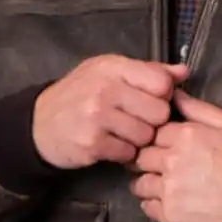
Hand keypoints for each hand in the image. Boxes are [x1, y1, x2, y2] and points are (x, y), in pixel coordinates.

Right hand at [32, 54, 188, 168]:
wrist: (38, 124)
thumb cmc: (79, 95)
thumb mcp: (108, 72)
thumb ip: (148, 71)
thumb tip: (183, 71)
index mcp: (112, 67)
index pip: (161, 82)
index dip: (162, 94)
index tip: (150, 99)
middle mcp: (104, 89)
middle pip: (159, 112)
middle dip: (152, 120)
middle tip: (135, 119)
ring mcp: (97, 117)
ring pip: (146, 136)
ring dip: (138, 139)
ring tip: (121, 132)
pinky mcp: (92, 144)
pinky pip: (128, 153)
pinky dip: (123, 153)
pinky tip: (110, 144)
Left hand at [129, 90, 221, 221]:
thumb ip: (201, 110)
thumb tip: (174, 95)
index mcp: (185, 136)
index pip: (154, 132)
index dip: (160, 139)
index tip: (166, 146)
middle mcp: (170, 161)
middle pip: (142, 157)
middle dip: (149, 160)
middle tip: (163, 167)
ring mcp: (168, 191)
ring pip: (140, 183)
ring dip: (148, 183)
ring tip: (165, 186)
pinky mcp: (169, 216)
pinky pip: (147, 207)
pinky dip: (154, 204)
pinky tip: (170, 203)